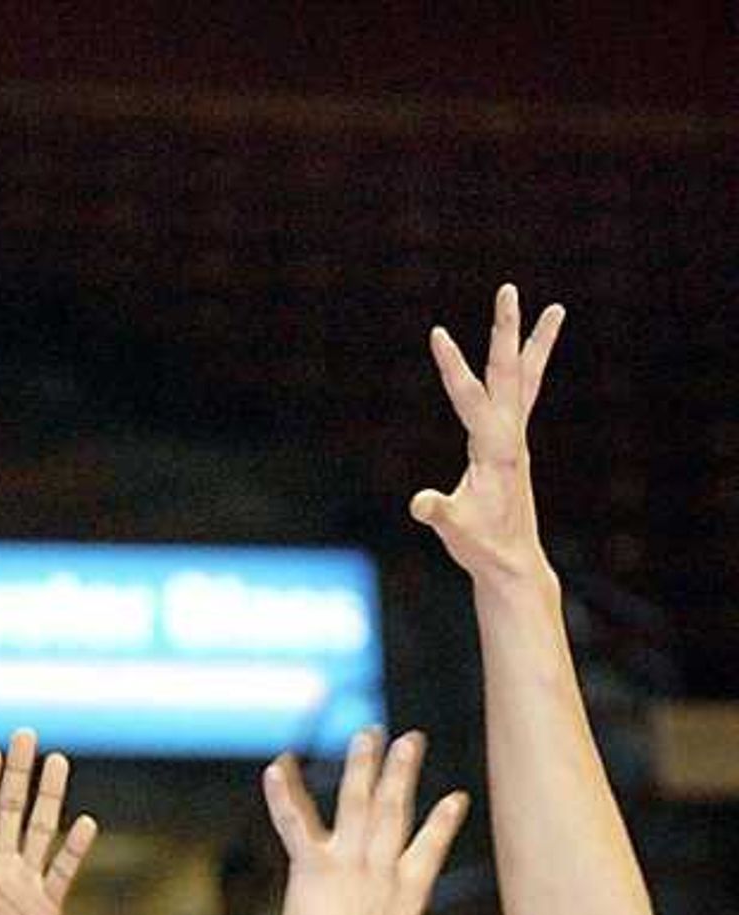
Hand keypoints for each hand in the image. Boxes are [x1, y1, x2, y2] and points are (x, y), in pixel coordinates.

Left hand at [0, 733, 95, 914]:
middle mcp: (0, 866)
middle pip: (11, 809)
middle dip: (18, 773)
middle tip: (26, 735)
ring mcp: (26, 883)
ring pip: (40, 830)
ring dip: (49, 797)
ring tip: (58, 761)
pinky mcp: (46, 905)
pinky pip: (62, 871)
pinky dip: (73, 849)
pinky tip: (84, 823)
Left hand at [264, 731, 467, 914]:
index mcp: (407, 895)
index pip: (430, 849)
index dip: (443, 823)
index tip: (456, 799)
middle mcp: (382, 870)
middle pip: (396, 810)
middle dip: (402, 771)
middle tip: (410, 739)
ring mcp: (350, 864)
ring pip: (358, 802)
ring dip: (363, 765)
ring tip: (368, 733)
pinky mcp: (314, 868)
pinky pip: (296, 823)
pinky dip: (284, 794)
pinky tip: (276, 766)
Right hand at [411, 281, 564, 584]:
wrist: (512, 563)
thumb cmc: (482, 547)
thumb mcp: (454, 531)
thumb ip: (438, 513)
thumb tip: (421, 504)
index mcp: (495, 449)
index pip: (470, 397)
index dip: (452, 366)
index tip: (437, 333)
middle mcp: (511, 436)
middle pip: (509, 371)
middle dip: (506, 330)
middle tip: (508, 290)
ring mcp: (516, 439)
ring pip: (527, 380)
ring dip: (536, 344)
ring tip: (555, 309)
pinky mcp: (514, 447)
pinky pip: (523, 397)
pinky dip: (527, 371)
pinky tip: (527, 359)